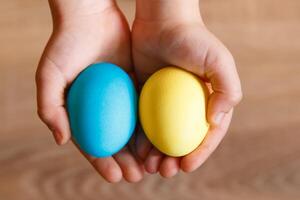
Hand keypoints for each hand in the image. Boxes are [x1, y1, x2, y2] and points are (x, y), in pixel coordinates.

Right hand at [36, 0, 142, 182]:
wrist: (91, 15)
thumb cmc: (66, 44)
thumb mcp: (49, 75)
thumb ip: (49, 108)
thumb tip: (61, 140)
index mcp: (81, 112)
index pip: (92, 144)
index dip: (102, 162)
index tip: (115, 176)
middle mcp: (102, 109)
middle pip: (115, 142)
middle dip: (126, 162)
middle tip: (137, 176)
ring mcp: (120, 98)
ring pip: (133, 129)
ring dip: (142, 149)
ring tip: (152, 165)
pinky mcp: (136, 85)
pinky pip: (145, 108)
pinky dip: (152, 125)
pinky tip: (161, 138)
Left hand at [132, 2, 241, 176]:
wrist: (162, 21)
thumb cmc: (192, 38)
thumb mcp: (218, 61)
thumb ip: (227, 90)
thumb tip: (215, 121)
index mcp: (207, 101)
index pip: (207, 134)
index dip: (199, 154)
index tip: (185, 166)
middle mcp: (187, 105)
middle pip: (182, 140)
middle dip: (175, 160)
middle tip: (164, 171)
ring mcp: (165, 103)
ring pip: (161, 136)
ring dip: (156, 154)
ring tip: (148, 167)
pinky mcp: (146, 97)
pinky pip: (143, 122)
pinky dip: (140, 138)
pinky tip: (135, 150)